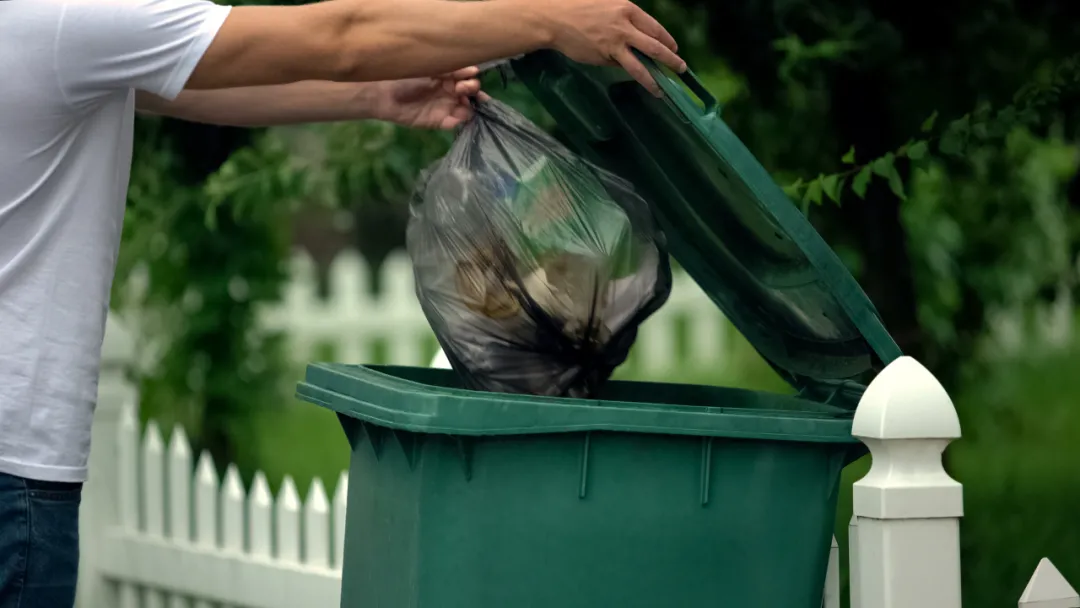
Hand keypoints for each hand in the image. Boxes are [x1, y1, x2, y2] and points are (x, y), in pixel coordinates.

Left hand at [371, 67, 487, 129]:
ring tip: (463, 103)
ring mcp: (445, 108)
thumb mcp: (430, 68)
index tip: (470, 78)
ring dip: (469, 108)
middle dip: (473, 92)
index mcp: (449, 78)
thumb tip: (475, 70)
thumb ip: (451, 70)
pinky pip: (454, 123)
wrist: (384, 93)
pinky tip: (457, 116)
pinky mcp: (438, 122)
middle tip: (465, 89)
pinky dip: (458, 121)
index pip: (469, 80)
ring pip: (466, 110)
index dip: (473, 80)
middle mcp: (450, 93)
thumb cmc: (405, 76)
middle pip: (471, 95)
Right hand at [539, 0, 685, 95]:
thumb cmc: (577, 10)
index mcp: (627, 9)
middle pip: (655, 45)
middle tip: (681, 68)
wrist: (555, 19)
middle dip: (671, 59)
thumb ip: (622, 21)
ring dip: (654, 78)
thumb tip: (633, 42)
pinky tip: (640, 82)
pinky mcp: (605, 55)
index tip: (674, 48)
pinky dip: (631, 74)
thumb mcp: (605, 6)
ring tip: (662, 89)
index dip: (667, 40)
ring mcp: (616, 41)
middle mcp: (625, 25)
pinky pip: (622, 66)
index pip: (654, 27)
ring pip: (642, 63)